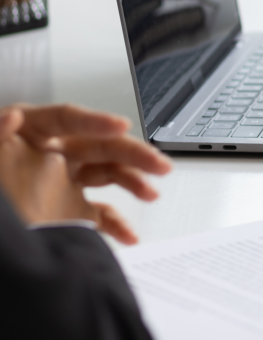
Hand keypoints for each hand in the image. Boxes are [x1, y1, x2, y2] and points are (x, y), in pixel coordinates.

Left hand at [0, 104, 172, 243]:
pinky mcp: (68, 211)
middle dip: (134, 153)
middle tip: (157, 163)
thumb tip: (12, 118)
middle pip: (102, 146)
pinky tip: (128, 234)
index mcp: (32, 133)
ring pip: (109, 175)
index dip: (96, 121)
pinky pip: (101, 213)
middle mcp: (53, 155)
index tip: (120, 126)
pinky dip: (117, 224)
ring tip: (151, 193)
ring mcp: (63, 184)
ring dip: (134, 182)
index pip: (70, 119)